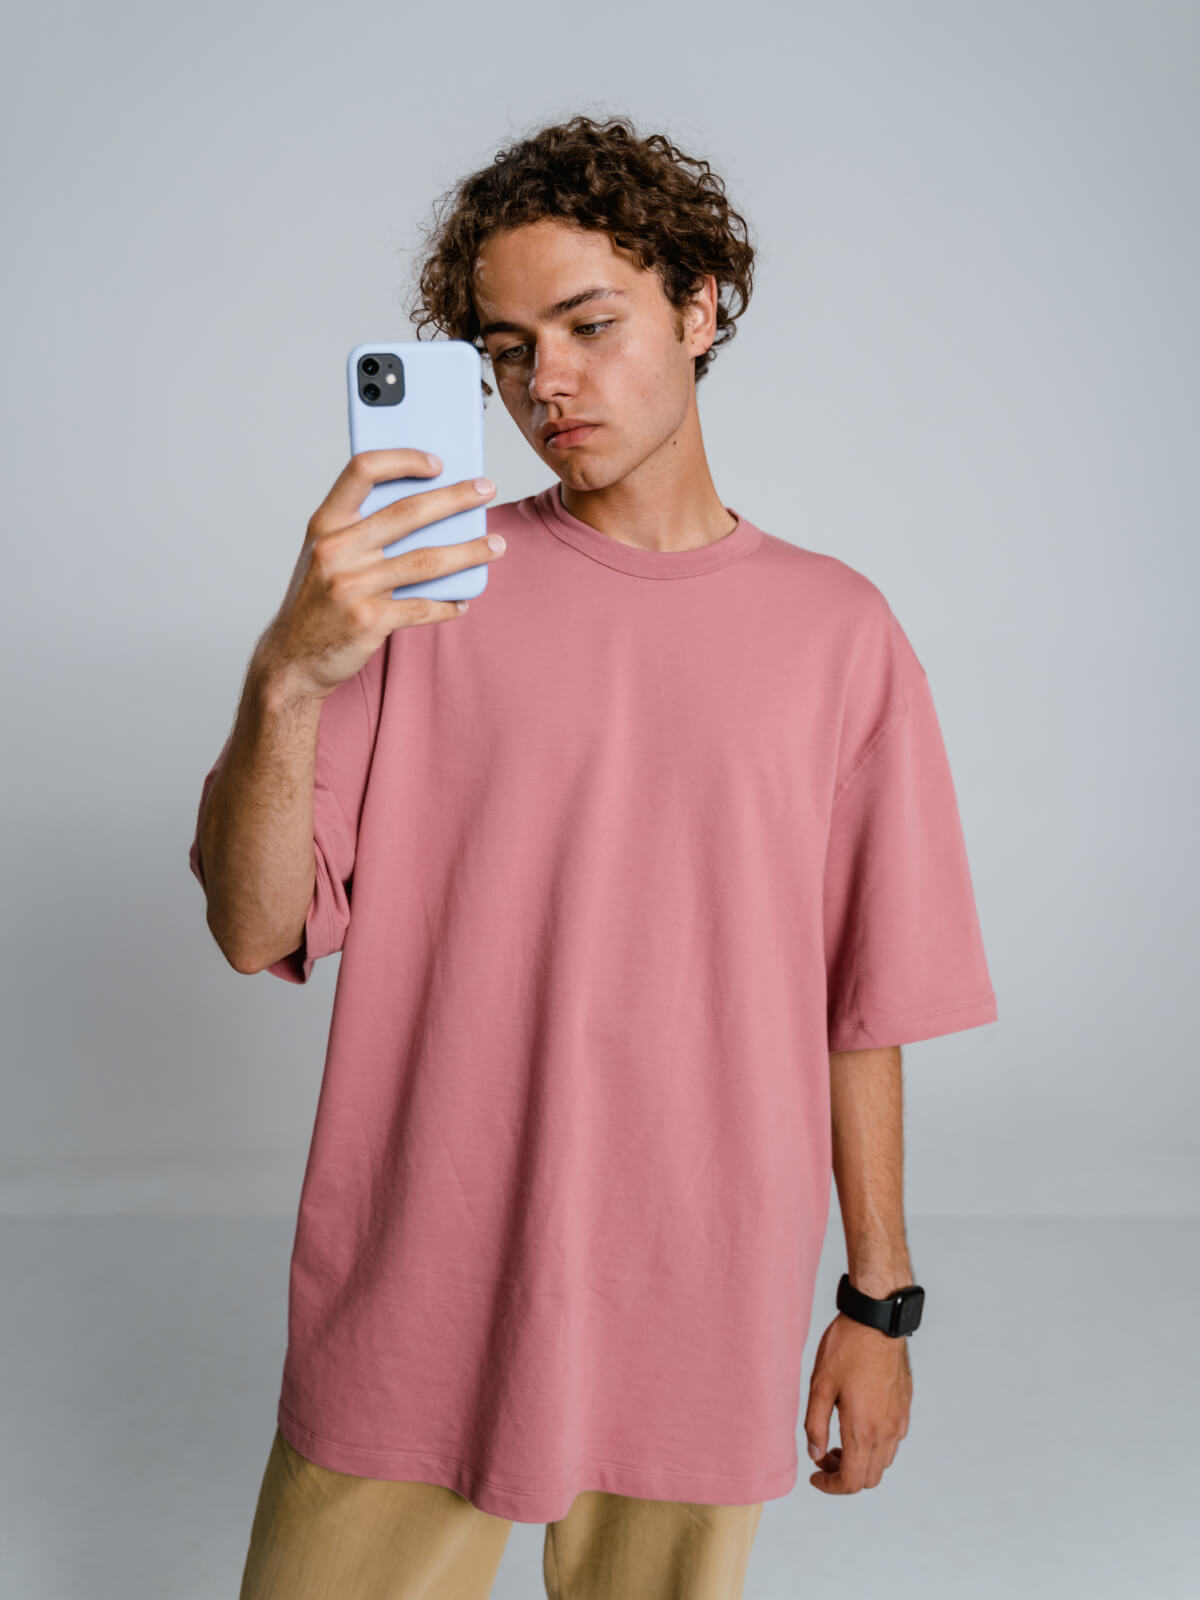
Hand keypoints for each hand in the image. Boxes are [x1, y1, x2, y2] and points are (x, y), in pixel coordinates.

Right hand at [258, 449, 503, 702]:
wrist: (292, 659)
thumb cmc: (317, 601)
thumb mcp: (325, 554)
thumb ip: (363, 530)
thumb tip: (429, 510)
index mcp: (325, 524)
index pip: (362, 471)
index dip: (402, 459)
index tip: (437, 462)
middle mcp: (336, 550)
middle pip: (407, 513)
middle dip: (454, 498)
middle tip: (486, 490)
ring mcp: (352, 586)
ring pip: (425, 561)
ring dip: (468, 552)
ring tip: (496, 545)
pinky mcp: (369, 621)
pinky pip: (422, 606)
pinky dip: (448, 604)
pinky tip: (463, 601)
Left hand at [803, 1313, 911, 1493]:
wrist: (876, 1321)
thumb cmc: (846, 1348)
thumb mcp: (820, 1386)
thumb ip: (815, 1426)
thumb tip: (815, 1454)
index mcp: (863, 1430)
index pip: (851, 1481)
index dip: (830, 1487)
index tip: (815, 1477)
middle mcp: (887, 1431)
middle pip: (869, 1478)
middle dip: (844, 1477)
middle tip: (823, 1457)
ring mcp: (900, 1420)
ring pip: (883, 1462)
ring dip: (861, 1463)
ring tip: (839, 1442)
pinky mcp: (905, 1406)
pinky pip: (894, 1441)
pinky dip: (875, 1447)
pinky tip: (859, 1424)